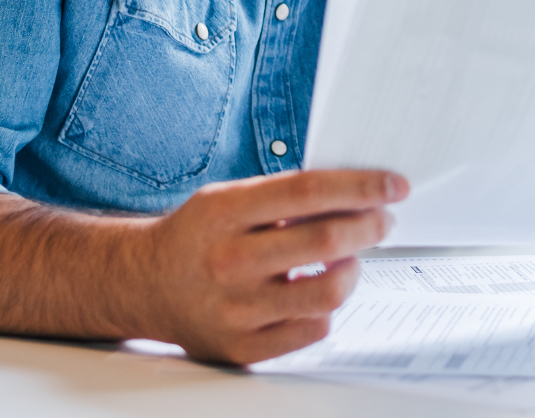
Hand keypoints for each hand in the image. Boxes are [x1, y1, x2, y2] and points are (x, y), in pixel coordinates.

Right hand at [0, 168, 407, 363]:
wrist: (141, 284)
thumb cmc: (197, 236)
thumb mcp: (228, 198)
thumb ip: (284, 196)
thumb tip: (359, 191)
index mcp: (222, 213)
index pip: (308, 192)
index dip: (360, 187)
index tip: (393, 185)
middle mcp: (227, 262)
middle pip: (325, 243)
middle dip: (370, 227)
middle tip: (384, 219)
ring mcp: (234, 310)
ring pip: (328, 293)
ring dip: (354, 271)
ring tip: (351, 258)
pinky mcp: (241, 348)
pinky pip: (312, 330)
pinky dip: (327, 308)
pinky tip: (318, 290)